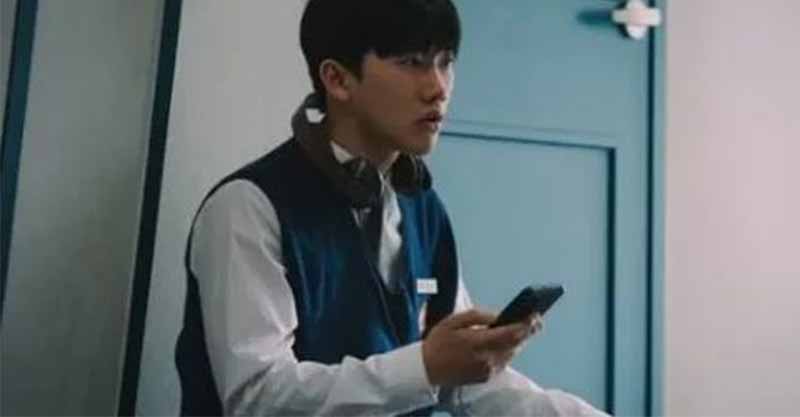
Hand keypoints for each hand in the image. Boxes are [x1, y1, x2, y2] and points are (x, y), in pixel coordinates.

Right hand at [421, 309, 541, 386]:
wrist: (426, 369)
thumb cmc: (439, 341)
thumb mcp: (454, 321)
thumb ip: (478, 316)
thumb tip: (499, 315)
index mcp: (477, 343)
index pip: (509, 334)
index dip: (525, 325)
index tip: (536, 316)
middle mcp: (486, 359)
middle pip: (515, 345)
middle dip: (527, 332)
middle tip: (537, 320)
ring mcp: (487, 371)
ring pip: (511, 354)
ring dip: (518, 341)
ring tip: (524, 328)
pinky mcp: (486, 377)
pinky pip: (504, 362)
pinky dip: (508, 351)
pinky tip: (507, 342)